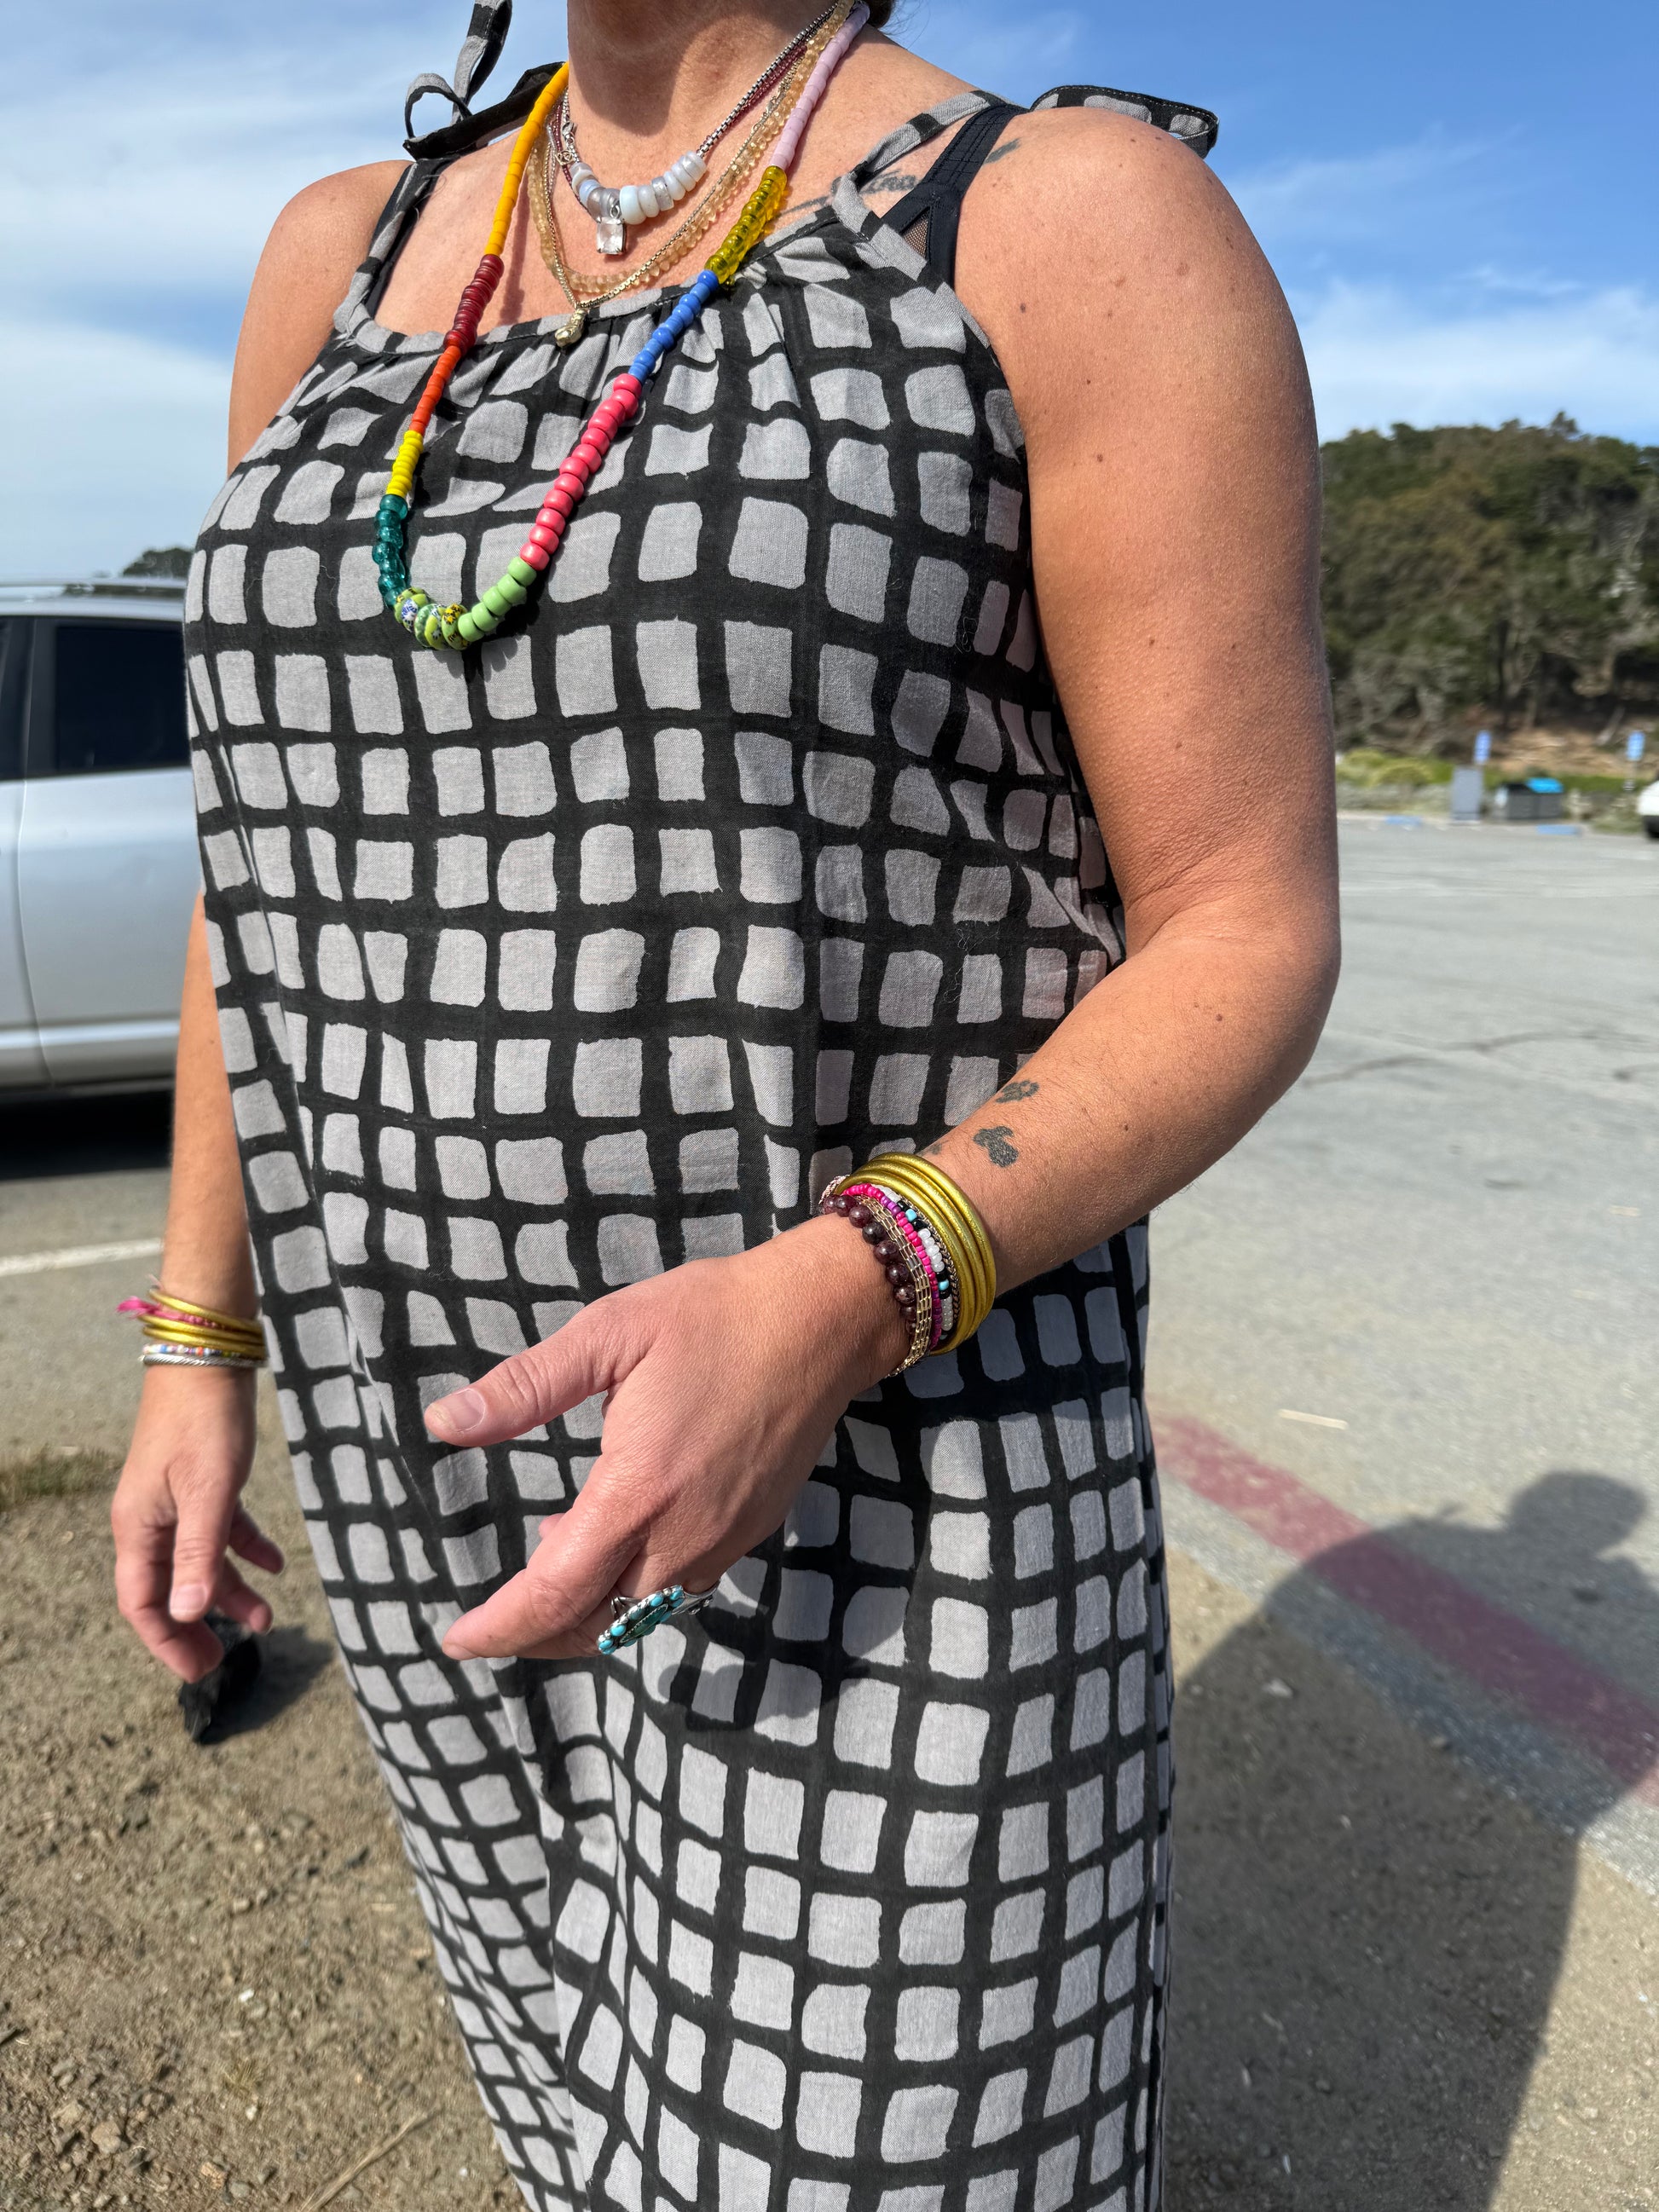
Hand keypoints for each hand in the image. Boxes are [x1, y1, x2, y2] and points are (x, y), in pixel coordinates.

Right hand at [111, 1364, 283, 1681]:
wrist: (209, 1355)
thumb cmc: (205, 1421)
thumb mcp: (209, 1491)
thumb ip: (200, 1552)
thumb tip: (188, 1613)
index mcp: (138, 1527)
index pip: (143, 1603)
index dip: (168, 1641)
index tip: (199, 1671)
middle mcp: (150, 1519)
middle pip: (168, 1588)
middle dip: (195, 1626)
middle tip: (224, 1659)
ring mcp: (175, 1501)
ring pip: (199, 1562)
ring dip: (229, 1591)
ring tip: (267, 1619)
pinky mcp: (202, 1482)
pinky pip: (220, 1529)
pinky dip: (245, 1548)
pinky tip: (276, 1564)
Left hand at [424, 1214, 904, 1661]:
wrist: (824, 1319)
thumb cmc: (714, 1315)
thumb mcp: (609, 1332)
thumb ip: (525, 1387)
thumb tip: (445, 1423)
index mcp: (638, 1490)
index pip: (554, 1595)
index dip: (500, 1629)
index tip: (456, 1640)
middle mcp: (685, 1533)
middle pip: (596, 1625)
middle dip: (533, 1636)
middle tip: (487, 1623)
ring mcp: (725, 1538)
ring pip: (641, 1612)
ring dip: (587, 1610)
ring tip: (548, 1561)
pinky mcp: (751, 1530)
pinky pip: (680, 1586)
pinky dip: (634, 1586)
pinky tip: (615, 1536)